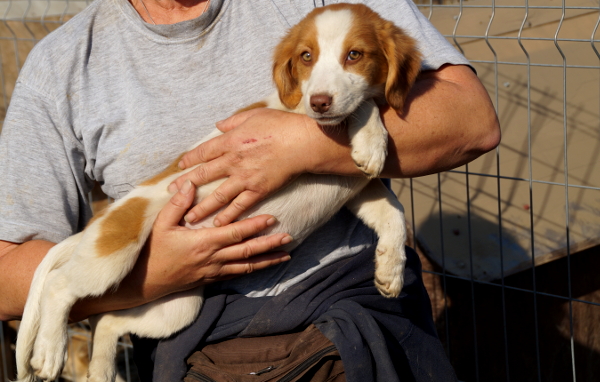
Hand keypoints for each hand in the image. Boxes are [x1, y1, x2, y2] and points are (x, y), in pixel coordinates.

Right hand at [131, 179, 292, 301]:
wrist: (144, 282)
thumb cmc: (153, 251)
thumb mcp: (160, 224)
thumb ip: (177, 204)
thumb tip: (189, 184)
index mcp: (203, 242)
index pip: (235, 233)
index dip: (254, 226)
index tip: (272, 219)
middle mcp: (213, 258)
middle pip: (247, 251)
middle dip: (270, 244)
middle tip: (289, 238)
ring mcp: (214, 270)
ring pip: (246, 266)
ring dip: (267, 260)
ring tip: (286, 256)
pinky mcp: (211, 279)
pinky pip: (237, 275)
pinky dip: (252, 270)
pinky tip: (264, 267)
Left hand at [170, 108, 328, 226]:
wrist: (302, 142)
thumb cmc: (281, 125)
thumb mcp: (254, 115)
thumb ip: (233, 122)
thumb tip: (219, 125)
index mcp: (230, 141)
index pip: (203, 152)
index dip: (190, 159)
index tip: (180, 166)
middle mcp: (233, 160)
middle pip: (203, 175)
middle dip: (186, 185)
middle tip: (171, 194)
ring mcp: (244, 177)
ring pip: (217, 196)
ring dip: (202, 208)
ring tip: (190, 218)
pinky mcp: (258, 190)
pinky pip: (239, 205)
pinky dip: (228, 216)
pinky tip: (218, 224)